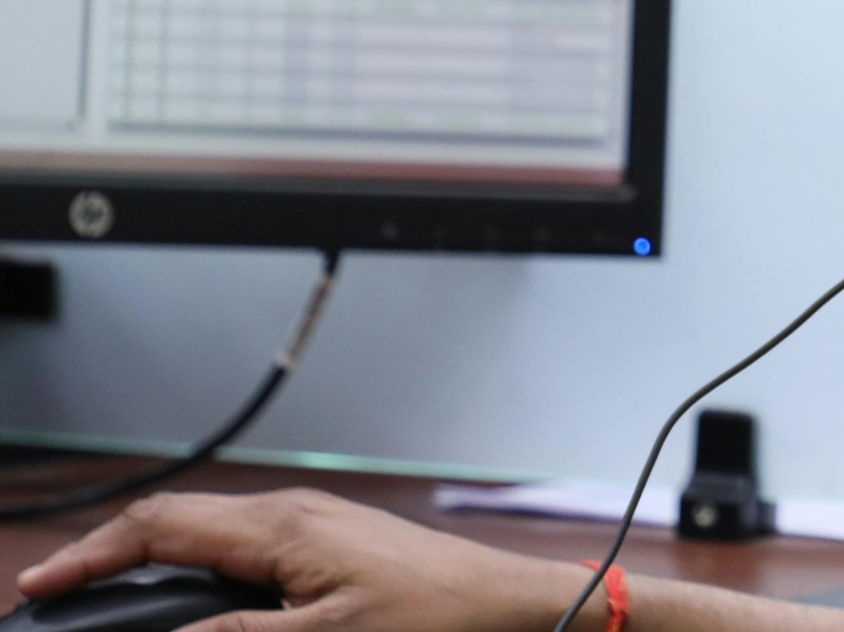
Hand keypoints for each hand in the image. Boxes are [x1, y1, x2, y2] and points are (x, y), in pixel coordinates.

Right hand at [15, 488, 598, 631]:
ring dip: (153, 563)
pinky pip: (244, 549)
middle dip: (111, 557)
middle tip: (58, 598)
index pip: (161, 527)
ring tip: (105, 599)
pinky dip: (198, 570)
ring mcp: (313, 525)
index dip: (91, 556)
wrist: (506, 607)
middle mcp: (292, 513)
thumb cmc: (431, 621)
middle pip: (177, 524)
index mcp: (282, 528)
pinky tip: (189, 599)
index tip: (37, 587)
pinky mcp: (331, 545)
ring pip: (208, 536)